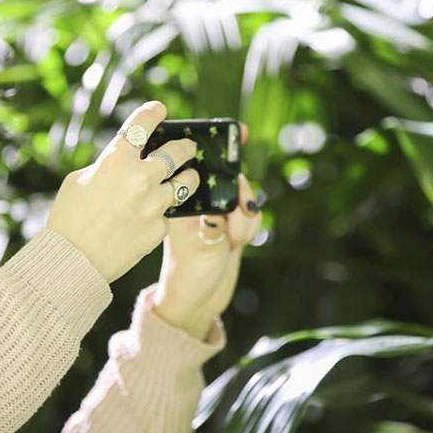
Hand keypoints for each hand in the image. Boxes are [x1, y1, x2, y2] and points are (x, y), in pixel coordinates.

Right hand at [45, 101, 199, 282]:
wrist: (73, 261)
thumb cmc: (68, 218)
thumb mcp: (78, 180)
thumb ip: (106, 166)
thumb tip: (123, 162)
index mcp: (116, 161)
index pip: (142, 126)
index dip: (154, 113)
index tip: (160, 110)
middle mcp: (140, 179)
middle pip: (177, 152)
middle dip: (185, 146)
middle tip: (188, 146)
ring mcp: (153, 205)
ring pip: (186, 182)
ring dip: (187, 176)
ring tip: (187, 175)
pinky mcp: (159, 228)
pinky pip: (168, 214)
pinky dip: (161, 213)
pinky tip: (151, 216)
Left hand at [153, 124, 261, 339]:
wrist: (197, 302)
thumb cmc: (186, 275)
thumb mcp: (197, 251)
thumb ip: (211, 231)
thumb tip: (218, 213)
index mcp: (182, 199)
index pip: (201, 163)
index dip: (220, 145)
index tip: (240, 131)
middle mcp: (200, 200)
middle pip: (229, 175)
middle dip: (240, 192)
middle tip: (238, 213)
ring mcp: (217, 211)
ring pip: (244, 195)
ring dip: (244, 216)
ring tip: (233, 238)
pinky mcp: (233, 222)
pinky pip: (251, 213)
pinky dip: (249, 225)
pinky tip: (237, 241)